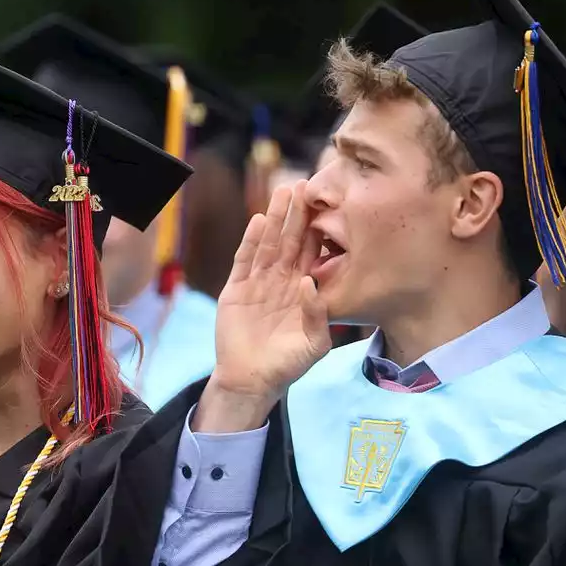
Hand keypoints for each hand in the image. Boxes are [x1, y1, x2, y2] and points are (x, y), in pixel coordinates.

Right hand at [201, 182, 329, 429]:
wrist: (251, 380)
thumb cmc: (287, 365)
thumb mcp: (314, 345)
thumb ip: (317, 316)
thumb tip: (310, 282)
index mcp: (303, 290)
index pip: (313, 254)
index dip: (319, 229)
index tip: (328, 205)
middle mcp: (282, 281)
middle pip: (291, 241)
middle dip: (297, 214)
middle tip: (304, 184)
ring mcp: (258, 283)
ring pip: (269, 244)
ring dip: (275, 219)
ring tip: (282, 193)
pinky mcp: (236, 289)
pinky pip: (245, 261)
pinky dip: (251, 242)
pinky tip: (258, 222)